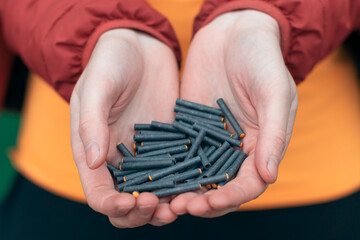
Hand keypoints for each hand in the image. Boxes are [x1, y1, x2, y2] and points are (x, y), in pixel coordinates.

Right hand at [70, 29, 178, 227]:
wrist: (139, 46)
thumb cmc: (110, 62)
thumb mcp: (97, 87)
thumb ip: (92, 123)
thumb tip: (92, 162)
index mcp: (94, 153)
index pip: (99, 194)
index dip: (113, 205)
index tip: (133, 201)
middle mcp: (120, 161)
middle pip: (128, 204)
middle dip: (143, 213)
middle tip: (163, 208)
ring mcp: (146, 155)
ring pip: (156, 193)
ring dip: (167, 205)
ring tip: (183, 204)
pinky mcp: (170, 145)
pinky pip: (177, 171)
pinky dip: (186, 183)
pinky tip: (199, 183)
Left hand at [171, 10, 297, 216]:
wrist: (234, 33)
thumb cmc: (263, 60)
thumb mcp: (274, 93)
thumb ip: (273, 135)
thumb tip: (269, 177)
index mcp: (260, 146)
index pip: (248, 183)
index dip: (232, 196)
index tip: (211, 201)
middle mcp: (234, 149)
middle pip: (219, 185)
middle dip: (202, 200)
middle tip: (181, 207)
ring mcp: (209, 140)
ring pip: (195, 174)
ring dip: (181, 189)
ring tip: (163, 200)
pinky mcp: (188, 128)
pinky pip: (177, 151)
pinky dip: (167, 165)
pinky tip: (152, 174)